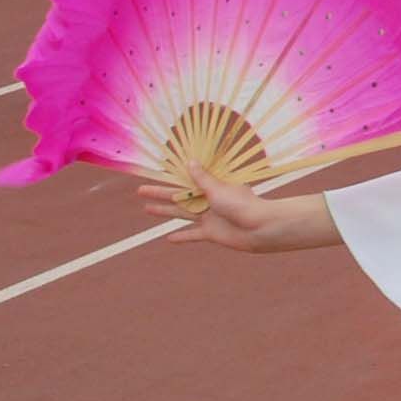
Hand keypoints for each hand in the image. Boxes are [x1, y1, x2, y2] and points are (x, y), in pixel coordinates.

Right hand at [133, 170, 338, 251]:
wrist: (260, 228)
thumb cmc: (242, 204)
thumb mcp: (218, 189)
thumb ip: (203, 179)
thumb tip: (190, 161)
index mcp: (213, 187)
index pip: (189, 180)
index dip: (173, 177)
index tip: (157, 172)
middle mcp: (210, 201)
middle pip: (180, 196)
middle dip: (160, 193)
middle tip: (140, 190)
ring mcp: (210, 217)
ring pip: (181, 213)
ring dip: (164, 211)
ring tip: (146, 208)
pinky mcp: (211, 233)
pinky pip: (192, 235)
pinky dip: (181, 237)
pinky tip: (167, 238)